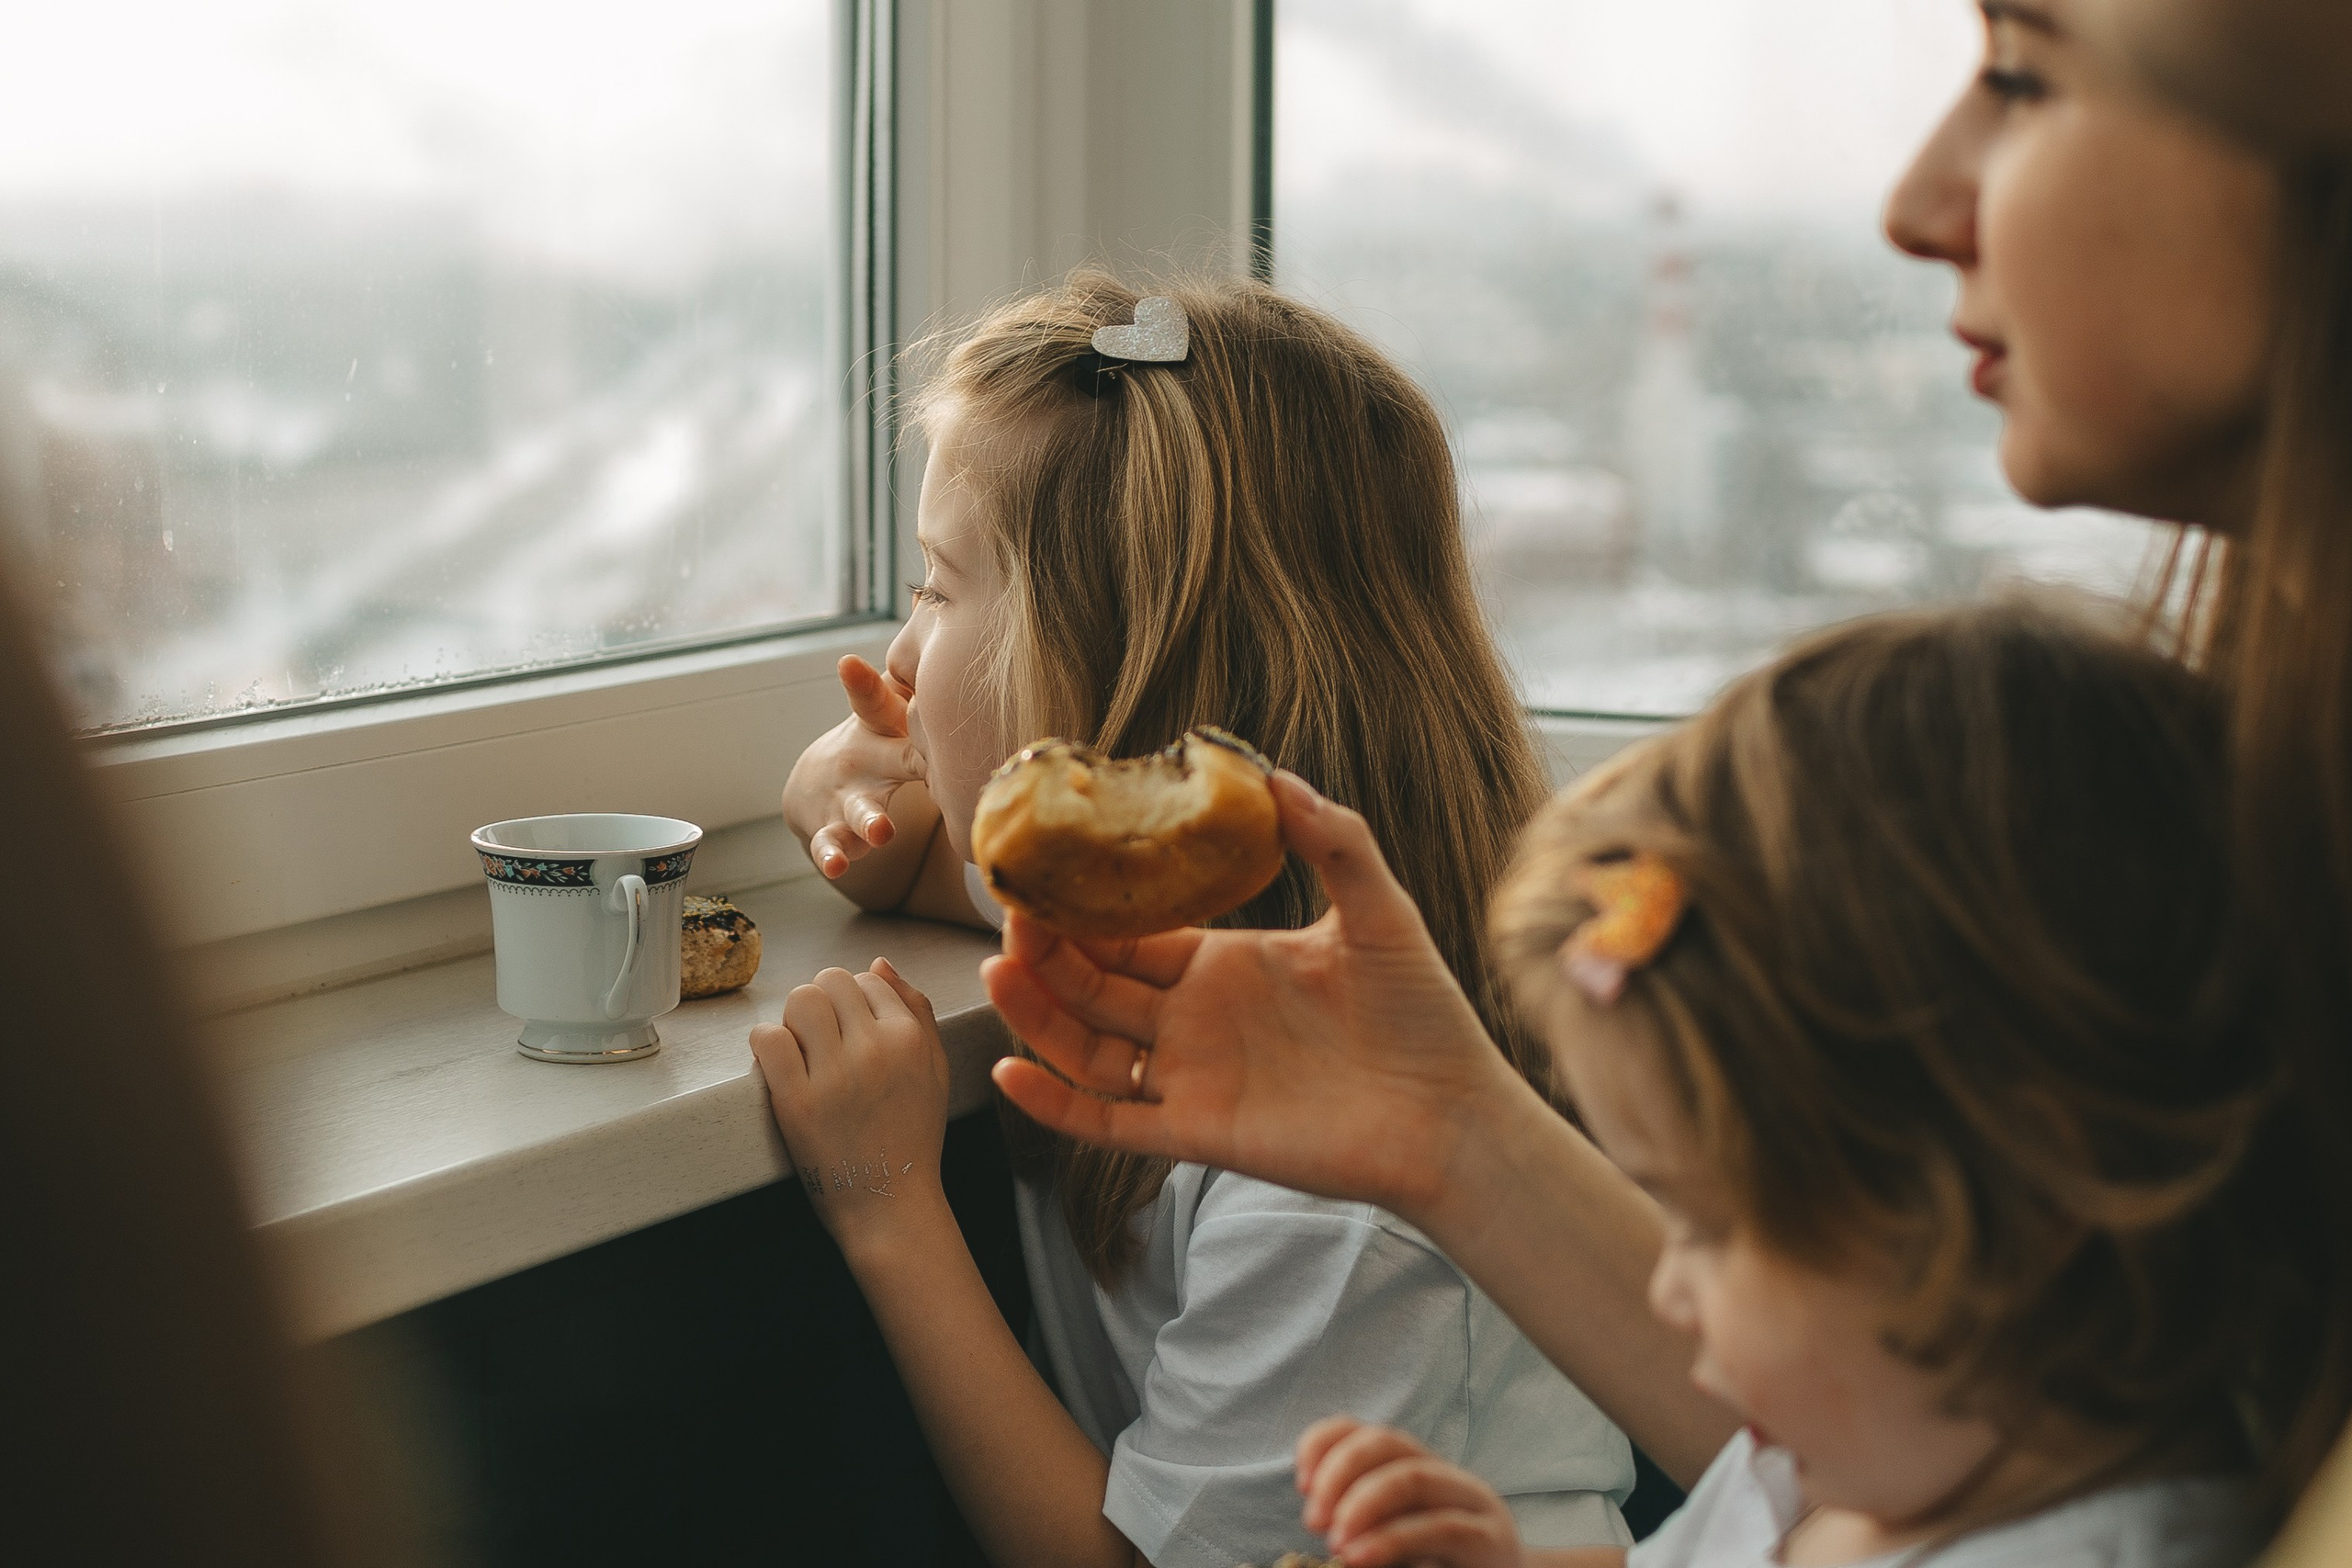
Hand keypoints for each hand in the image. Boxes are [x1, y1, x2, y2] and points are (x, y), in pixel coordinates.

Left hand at [751, 958, 952, 1255]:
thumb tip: (879, 966)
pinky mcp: (797, 1101)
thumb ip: (917, 1011)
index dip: (853, 1000)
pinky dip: (766, 1042)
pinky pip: (769, 1039)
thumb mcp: (935, 1069)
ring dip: (793, 1017)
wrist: (890, 1204)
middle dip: (821, 1002)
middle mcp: (875, 1048)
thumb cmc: (911, 1138)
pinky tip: (778, 1063)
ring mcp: (835, 1074)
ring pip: (799, 1000)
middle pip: (830, 981)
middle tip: (820, 1037)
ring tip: (800, 1048)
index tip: (848, 1029)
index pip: (868, 979)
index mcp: (910, 1038)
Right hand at [783, 655, 925, 877]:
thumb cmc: (878, 739)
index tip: (848, 664)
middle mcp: (861, 760)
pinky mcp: (834, 833)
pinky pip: (832, 846)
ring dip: (870, 821)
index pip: (872, 700)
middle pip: (886, 757)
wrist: (817, 783)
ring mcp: (846, 798)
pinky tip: (836, 866)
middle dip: (905, 759)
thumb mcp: (892, 708)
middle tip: (925, 764)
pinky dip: (832, 856)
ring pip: (859, 810)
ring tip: (882, 832)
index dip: (861, 682)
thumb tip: (931, 610)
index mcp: (879, 727)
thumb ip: (918, 675)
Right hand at [982, 772, 1518, 1222]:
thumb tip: (1276, 774)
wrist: (1452, 1114)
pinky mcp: (1197, 1134)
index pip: (1130, 932)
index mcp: (1223, 964)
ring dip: (1036, 1016)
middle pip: (1093, 985)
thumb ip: (1334, 840)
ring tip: (998, 972)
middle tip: (1009, 911)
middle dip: (1045, 952)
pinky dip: (1055, 1106)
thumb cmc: (1424, 1016)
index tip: (1042, 870)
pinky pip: (1108, 1122)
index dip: (1082, 908)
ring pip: (1086, 1048)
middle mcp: (1194, 1020)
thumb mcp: (1379, 912)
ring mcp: (1190, 1078)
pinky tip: (1011, 1071)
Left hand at [1297, 1418, 1524, 1567]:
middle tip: (1313, 1519)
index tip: (1301, 1481)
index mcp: (1416, 1467)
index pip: (1365, 1430)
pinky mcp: (1489, 1541)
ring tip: (1335, 1542)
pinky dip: (1392, 1540)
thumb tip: (1315, 1513)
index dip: (1325, 1444)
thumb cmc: (1441, 1567)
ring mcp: (1471, 1502)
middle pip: (1386, 1444)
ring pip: (1412, 1478)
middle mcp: (1444, 1474)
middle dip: (1339, 1473)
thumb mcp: (1398, 1537)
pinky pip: (1440, 1528)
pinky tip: (1360, 1557)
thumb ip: (1365, 1520)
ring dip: (1362, 1505)